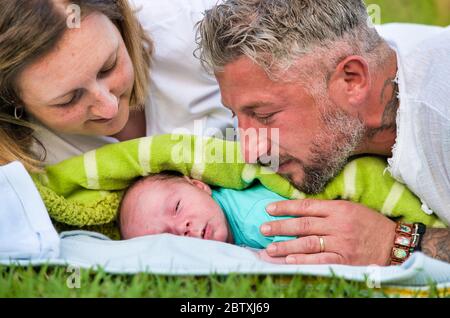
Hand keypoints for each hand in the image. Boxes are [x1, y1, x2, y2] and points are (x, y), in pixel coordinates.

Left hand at [261, 199, 396, 265]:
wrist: (394, 244)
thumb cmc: (369, 224)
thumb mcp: (350, 207)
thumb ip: (327, 208)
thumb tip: (299, 209)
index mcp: (338, 208)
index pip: (306, 206)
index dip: (285, 207)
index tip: (269, 209)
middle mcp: (338, 225)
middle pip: (302, 225)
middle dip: (280, 227)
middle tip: (263, 228)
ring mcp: (341, 244)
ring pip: (307, 244)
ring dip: (285, 246)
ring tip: (269, 248)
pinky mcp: (344, 260)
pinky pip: (318, 261)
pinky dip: (301, 261)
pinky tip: (287, 260)